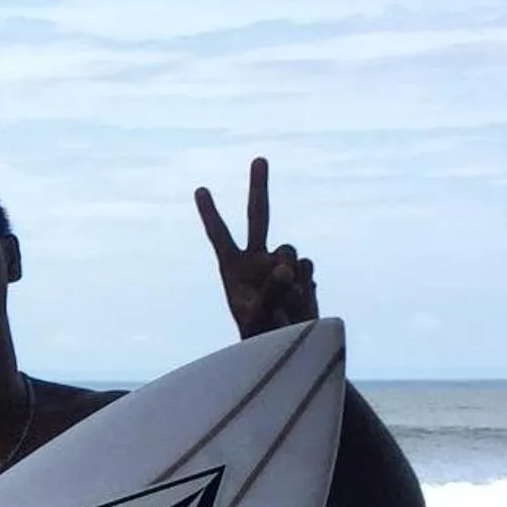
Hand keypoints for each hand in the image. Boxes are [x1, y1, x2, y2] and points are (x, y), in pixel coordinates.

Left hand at [196, 156, 318, 337]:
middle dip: (258, 187)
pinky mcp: (302, 272)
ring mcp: (280, 263)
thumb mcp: (256, 318)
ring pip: (288, 249)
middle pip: (258, 216)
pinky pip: (306, 266)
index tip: (200, 189)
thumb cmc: (259, 337)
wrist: (288, 347)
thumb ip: (269, 291)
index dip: (210, 213)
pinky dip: (304, 282)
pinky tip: (299, 300)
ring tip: (283, 301)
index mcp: (233, 268)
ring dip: (288, 271)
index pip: (219, 235)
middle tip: (259, 158)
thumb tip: (286, 266)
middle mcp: (256, 259)